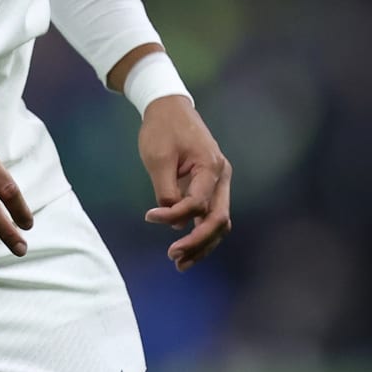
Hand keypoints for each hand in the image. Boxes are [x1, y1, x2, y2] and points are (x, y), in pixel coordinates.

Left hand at [139, 96, 231, 270]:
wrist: (169, 107)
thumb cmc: (162, 128)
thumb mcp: (158, 158)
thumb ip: (166, 191)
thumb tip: (175, 222)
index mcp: (212, 166)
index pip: (197, 204)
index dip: (173, 216)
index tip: (149, 216)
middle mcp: (222, 175)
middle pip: (218, 220)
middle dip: (197, 242)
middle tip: (173, 257)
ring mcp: (219, 181)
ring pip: (219, 221)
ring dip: (202, 244)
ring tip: (181, 264)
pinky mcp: (211, 184)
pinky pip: (211, 214)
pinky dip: (201, 232)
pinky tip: (187, 250)